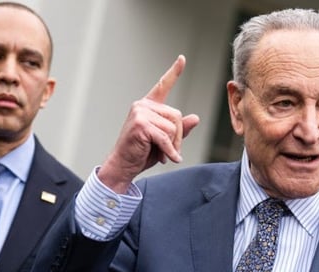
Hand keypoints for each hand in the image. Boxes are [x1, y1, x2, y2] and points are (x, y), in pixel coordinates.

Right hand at [98, 55, 200, 192]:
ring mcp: (140, 113)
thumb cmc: (141, 153)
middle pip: (177, 116)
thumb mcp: (165, 140)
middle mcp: (143, 105)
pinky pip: (165, 137)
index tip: (182, 58)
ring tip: (161, 154)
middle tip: (169, 150)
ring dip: (172, 144)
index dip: (174, 72)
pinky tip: (167, 159)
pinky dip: (169, 150)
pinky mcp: (141, 124)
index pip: (163, 85)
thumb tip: (195, 118)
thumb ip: (179, 129)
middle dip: (178, 136)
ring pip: (173, 127)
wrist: (123, 165)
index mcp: (148, 106)